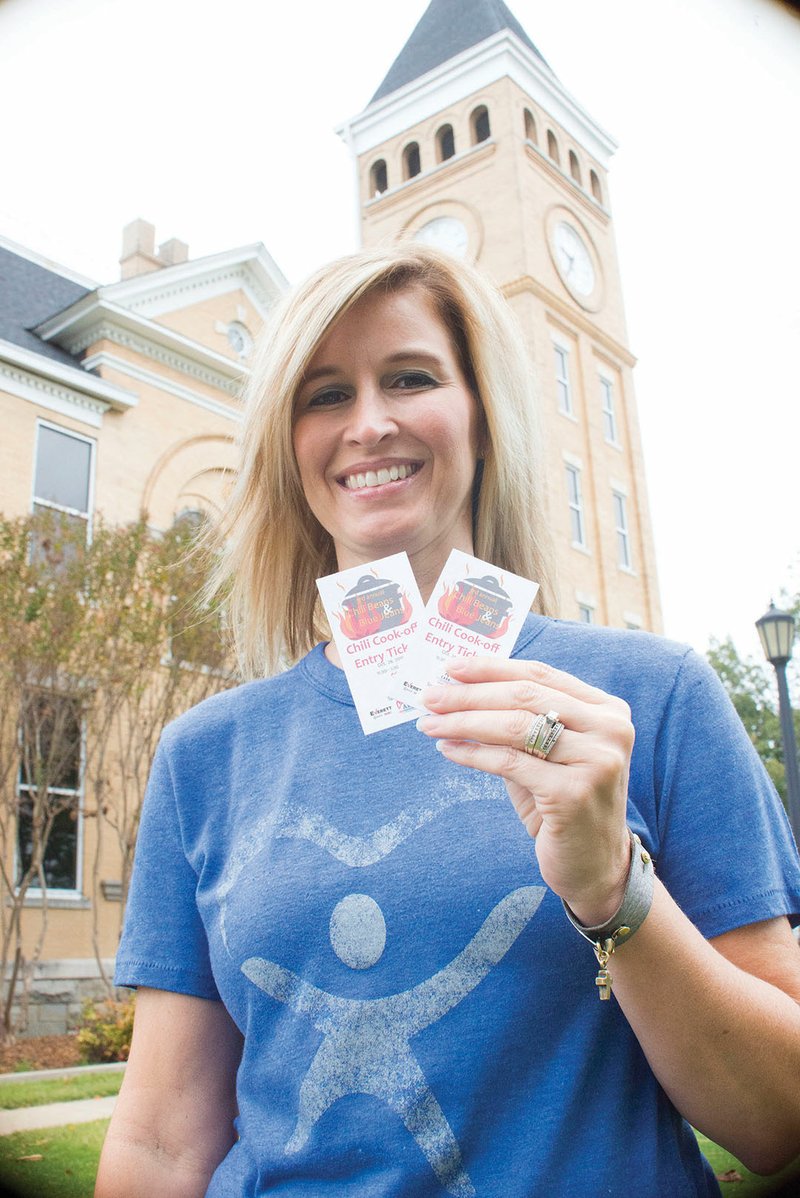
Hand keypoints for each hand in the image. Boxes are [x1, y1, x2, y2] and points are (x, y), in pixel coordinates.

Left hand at [417, 656, 633, 924]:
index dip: (492, 668)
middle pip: (524, 696)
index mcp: (607, 710)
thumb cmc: (562, 804)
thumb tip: (458, 691)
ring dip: (464, 721)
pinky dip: (472, 753)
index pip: (540, 675)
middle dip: (470, 694)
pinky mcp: (573, 792)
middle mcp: (610, 729)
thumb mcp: (545, 755)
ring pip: (514, 726)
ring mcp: (596, 760)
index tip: (451, 668)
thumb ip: (516, 722)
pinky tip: (448, 750)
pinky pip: (509, 762)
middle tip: (430, 696)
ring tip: (430, 723)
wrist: (594, 867)